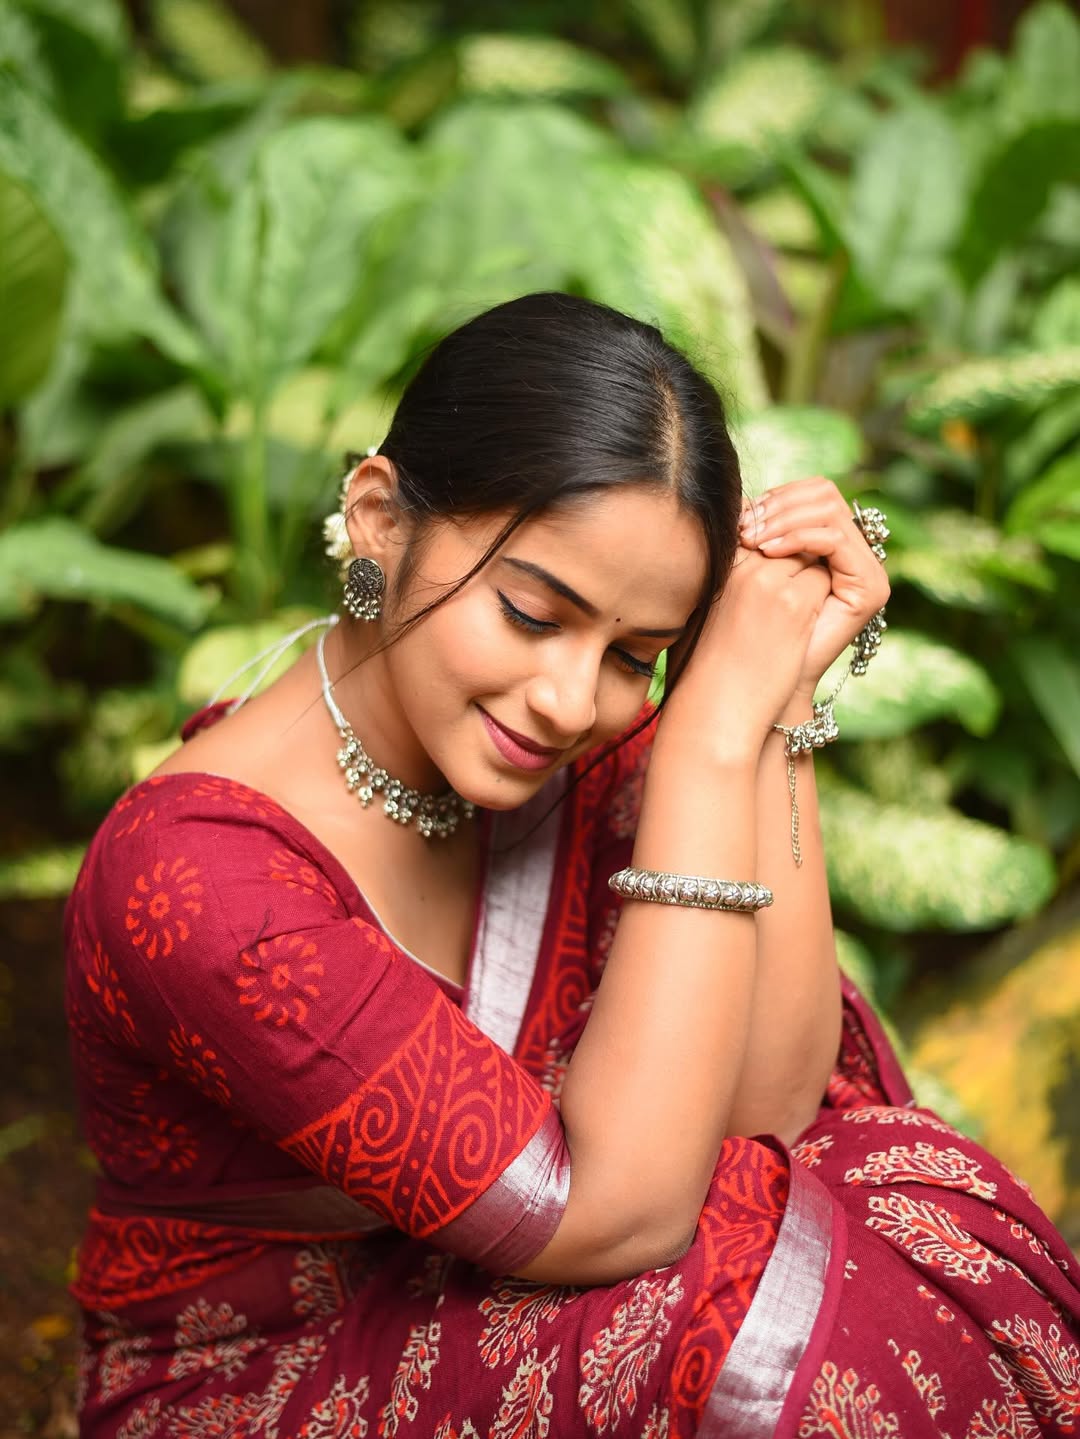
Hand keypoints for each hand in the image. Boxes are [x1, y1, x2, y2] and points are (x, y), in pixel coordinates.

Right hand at [662, 545, 831, 756]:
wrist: (714, 708)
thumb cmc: (700, 665)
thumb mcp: (696, 608)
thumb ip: (716, 573)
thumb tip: (741, 545)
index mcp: (713, 563)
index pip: (755, 524)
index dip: (770, 537)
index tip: (772, 558)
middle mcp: (738, 565)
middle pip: (786, 534)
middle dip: (794, 552)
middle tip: (794, 583)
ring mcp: (767, 582)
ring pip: (809, 552)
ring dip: (811, 572)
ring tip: (795, 608)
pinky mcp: (793, 604)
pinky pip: (823, 577)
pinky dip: (823, 593)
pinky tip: (808, 620)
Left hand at [738, 478, 889, 697]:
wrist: (765, 679)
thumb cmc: (751, 627)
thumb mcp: (752, 567)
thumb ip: (758, 531)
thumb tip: (740, 495)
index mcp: (831, 542)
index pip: (812, 492)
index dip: (776, 497)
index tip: (741, 517)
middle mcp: (855, 552)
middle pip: (824, 493)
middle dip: (779, 505)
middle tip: (745, 528)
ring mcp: (867, 569)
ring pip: (829, 511)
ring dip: (784, 519)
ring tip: (752, 539)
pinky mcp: (871, 587)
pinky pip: (834, 540)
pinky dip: (799, 538)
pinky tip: (769, 552)